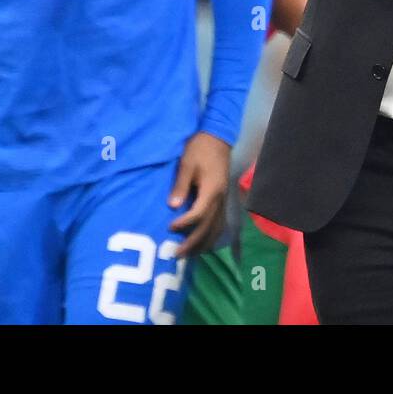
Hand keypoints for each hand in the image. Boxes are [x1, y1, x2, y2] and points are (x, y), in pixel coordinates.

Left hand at [167, 131, 230, 257]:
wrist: (217, 138)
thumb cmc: (200, 149)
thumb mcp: (187, 164)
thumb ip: (181, 185)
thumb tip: (173, 206)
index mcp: (212, 190)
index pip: (199, 214)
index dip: (185, 223)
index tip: (170, 228)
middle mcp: (220, 199)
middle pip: (208, 227)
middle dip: (193, 243)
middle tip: (177, 254)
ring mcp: (223, 200)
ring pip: (216, 228)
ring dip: (203, 243)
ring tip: (189, 255)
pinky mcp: (222, 199)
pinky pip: (219, 223)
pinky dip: (211, 236)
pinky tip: (204, 243)